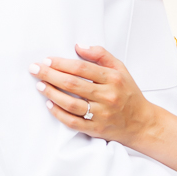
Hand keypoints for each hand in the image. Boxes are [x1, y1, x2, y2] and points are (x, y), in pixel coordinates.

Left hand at [29, 45, 156, 144]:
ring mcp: (101, 114)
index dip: (62, 63)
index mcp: (113, 79)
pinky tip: (50, 104)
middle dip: (50, 75)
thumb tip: (79, 46)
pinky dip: (59, 113)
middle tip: (35, 69)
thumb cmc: (128, 93)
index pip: (82, 68)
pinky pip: (73, 122)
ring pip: (71, 104)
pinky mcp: (96, 129)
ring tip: (40, 86)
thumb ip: (101, 55)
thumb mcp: (120, 69)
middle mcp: (107, 96)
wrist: (141, 122)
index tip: (48, 60)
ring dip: (52, 93)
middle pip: (73, 84)